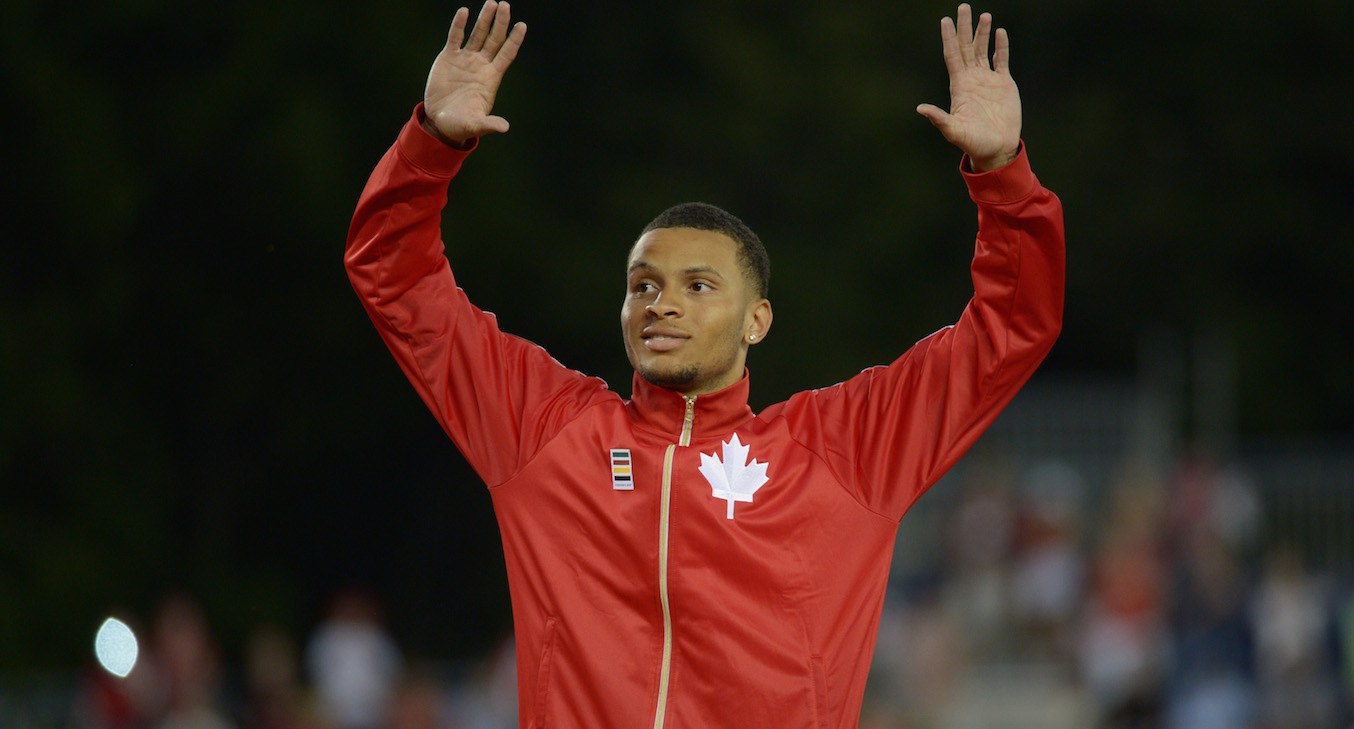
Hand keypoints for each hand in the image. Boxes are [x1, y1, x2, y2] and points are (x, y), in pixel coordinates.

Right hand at [422, 1, 526, 145]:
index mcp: (491, 78)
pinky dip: (459, 25)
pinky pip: (455, 37)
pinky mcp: (449, 57)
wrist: (440, 121)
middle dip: (500, 23)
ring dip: (484, 19)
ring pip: (478, 34)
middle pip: (494, 39)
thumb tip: (504, 128)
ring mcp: (465, 59)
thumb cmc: (461, 124)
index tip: (522, 25)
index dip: (514, 40)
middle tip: (505, 5)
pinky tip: (464, 12)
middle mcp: (481, 65)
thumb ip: (489, 124)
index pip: (506, 54)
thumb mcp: (475, 125)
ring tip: (491, 3)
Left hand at [916, 4, 1020, 170]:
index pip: (952, 56)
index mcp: (959, 86)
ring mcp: (987, 80)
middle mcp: (971, 79)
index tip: (945, 20)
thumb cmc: (973, 142)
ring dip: (983, 33)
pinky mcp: (1003, 84)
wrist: (997, 148)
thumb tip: (920, 108)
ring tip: (985, 16)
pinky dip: (1001, 47)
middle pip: (966, 47)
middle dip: (964, 28)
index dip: (949, 38)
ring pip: (983, 50)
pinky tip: (1000, 33)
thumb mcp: (953, 131)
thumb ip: (939, 118)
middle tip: (963, 7)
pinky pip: (1001, 60)